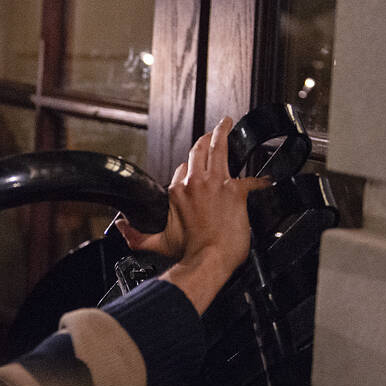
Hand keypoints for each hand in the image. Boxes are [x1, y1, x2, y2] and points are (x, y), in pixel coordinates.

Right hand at [119, 117, 268, 312]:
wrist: (209, 261)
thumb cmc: (188, 253)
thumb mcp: (156, 243)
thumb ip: (134, 235)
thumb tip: (120, 228)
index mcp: (176, 191)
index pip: (182, 168)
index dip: (189, 167)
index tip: (195, 168)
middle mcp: (194, 183)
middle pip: (199, 150)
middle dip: (206, 138)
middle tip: (213, 131)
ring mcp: (216, 184)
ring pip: (218, 149)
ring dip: (222, 134)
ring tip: (226, 124)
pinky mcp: (236, 191)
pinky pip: (250, 177)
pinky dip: (259, 179)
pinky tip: (264, 178)